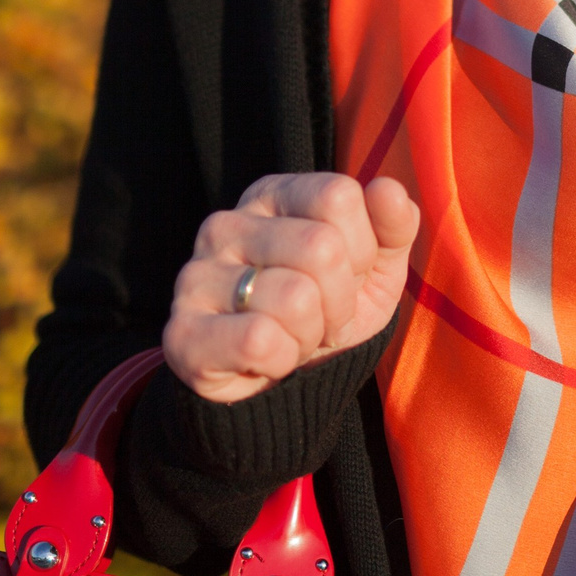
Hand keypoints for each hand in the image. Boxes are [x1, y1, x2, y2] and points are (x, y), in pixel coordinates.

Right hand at [164, 173, 419, 403]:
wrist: (278, 387)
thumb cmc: (327, 310)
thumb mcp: (377, 268)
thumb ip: (393, 224)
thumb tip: (389, 188)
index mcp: (272, 196)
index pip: (338, 196)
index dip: (361, 249)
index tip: (347, 274)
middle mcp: (226, 224)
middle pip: (321, 247)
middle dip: (340, 299)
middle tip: (321, 316)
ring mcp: (196, 275)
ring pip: (295, 298)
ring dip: (311, 334)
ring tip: (292, 336)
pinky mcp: (182, 331)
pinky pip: (260, 340)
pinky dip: (283, 360)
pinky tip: (267, 358)